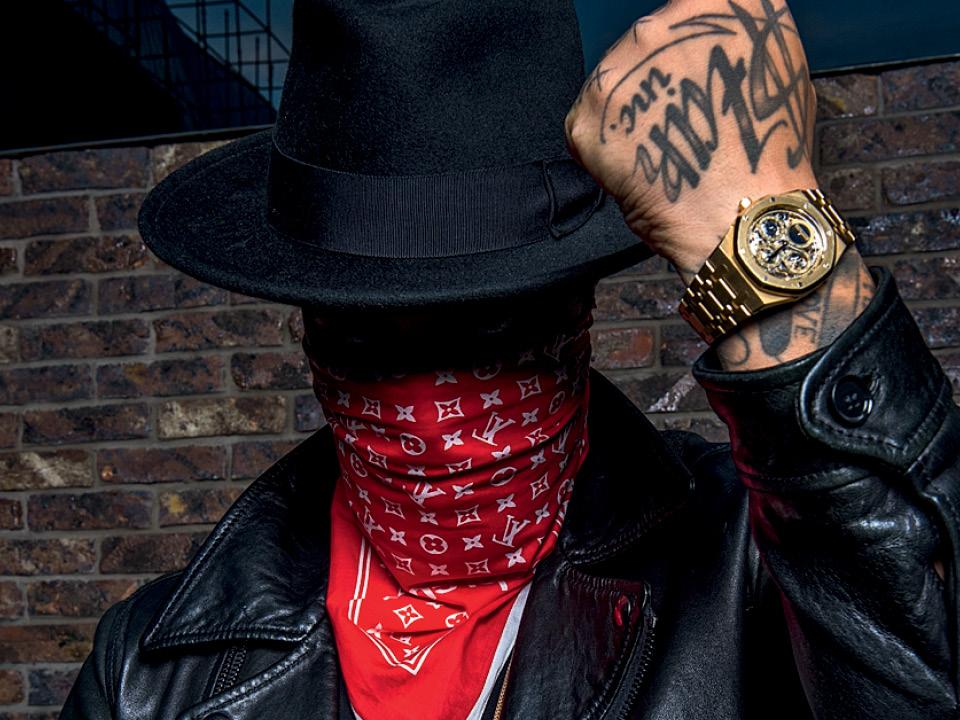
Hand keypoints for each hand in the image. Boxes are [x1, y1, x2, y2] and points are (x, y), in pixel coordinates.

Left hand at [565, 0, 817, 281]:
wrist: (740, 216)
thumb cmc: (766, 154)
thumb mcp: (775, 72)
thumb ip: (735, 43)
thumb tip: (711, 48)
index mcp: (719, 3)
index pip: (684, 12)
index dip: (687, 49)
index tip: (693, 75)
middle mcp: (661, 22)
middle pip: (645, 43)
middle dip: (656, 80)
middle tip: (682, 123)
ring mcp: (619, 66)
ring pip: (614, 83)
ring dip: (629, 115)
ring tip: (664, 149)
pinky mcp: (588, 113)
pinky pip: (588, 125)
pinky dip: (605, 149)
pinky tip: (640, 169)